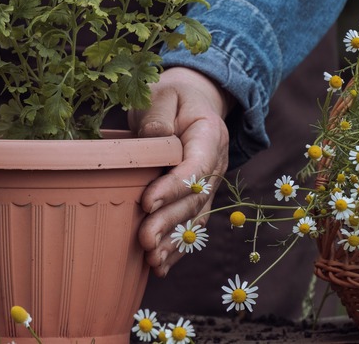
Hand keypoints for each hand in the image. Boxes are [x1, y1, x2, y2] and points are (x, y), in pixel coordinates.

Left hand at [128, 67, 232, 276]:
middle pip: (195, 199)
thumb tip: (155, 140)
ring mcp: (209, 184)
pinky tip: (161, 266)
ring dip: (174, 242)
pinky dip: (178, 247)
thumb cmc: (171, 95)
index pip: (196, 167)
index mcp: (209, 135)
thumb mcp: (162, 93)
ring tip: (152, 260)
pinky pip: (191, 225)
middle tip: (144, 240)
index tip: (147, 202)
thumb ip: (158, 114)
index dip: (173, 187)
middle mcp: (215, 164)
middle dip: (169, 223)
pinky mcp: (197, 197)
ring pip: (194, 218)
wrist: (191, 100)